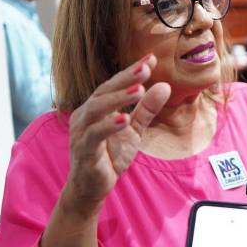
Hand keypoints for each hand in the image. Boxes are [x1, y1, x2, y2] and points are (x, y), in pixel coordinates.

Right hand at [63, 54, 170, 216]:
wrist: (90, 188)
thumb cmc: (109, 155)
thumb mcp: (134, 130)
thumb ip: (147, 109)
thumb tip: (165, 86)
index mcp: (95, 107)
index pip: (114, 84)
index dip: (131, 71)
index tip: (151, 58)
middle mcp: (85, 115)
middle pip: (104, 91)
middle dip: (126, 78)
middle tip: (146, 68)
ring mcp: (81, 132)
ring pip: (96, 109)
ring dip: (118, 98)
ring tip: (139, 90)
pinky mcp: (84, 150)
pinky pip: (94, 135)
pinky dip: (109, 126)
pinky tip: (124, 120)